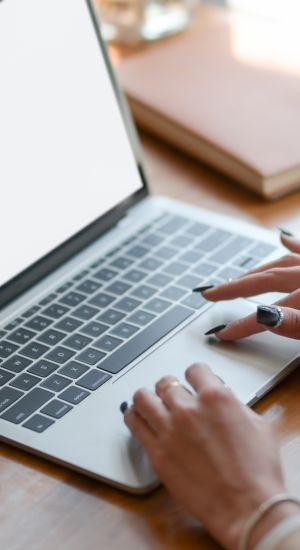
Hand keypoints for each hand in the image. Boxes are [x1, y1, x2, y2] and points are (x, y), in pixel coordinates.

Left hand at [124, 364, 288, 549]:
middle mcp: (188, 409)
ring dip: (147, 398)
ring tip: (151, 404)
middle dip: (170, 388)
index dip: (195, 375)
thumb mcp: (256, 425)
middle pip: (165, 382)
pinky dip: (134, 417)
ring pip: (142, 397)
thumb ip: (234, 406)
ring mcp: (169, 430)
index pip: (194, 370)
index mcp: (215, 398)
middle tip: (172, 397)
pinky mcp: (156, 453)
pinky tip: (138, 419)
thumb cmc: (256, 472)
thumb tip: (224, 402)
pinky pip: (134, 424)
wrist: (246, 507)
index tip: (193, 382)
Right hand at [202, 233, 299, 339]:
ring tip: (240, 278)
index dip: (244, 324)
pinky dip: (293, 245)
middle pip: (268, 278)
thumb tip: (264, 316)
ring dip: (257, 271)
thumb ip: (297, 323)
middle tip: (212, 293)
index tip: (223, 332)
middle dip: (237, 287)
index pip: (268, 313)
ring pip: (283, 263)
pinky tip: (282, 239)